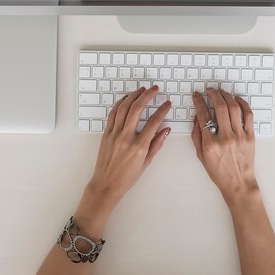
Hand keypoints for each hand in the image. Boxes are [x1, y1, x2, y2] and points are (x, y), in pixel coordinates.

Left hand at [88, 85, 171, 205]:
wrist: (107, 184)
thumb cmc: (127, 177)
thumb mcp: (146, 162)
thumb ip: (157, 144)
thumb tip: (166, 129)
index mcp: (139, 146)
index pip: (154, 122)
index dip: (162, 110)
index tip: (168, 103)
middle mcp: (126, 137)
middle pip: (137, 109)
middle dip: (147, 95)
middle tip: (155, 89)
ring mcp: (114, 134)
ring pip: (123, 108)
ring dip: (133, 96)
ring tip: (142, 90)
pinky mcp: (106, 134)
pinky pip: (113, 114)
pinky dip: (120, 103)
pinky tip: (126, 99)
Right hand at [191, 88, 257, 204]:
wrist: (238, 183)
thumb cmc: (218, 171)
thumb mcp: (200, 155)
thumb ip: (196, 135)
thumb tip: (197, 116)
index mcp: (210, 143)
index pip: (203, 115)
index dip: (198, 102)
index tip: (197, 95)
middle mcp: (225, 138)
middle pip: (220, 107)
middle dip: (213, 94)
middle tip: (210, 90)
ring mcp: (239, 136)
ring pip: (234, 108)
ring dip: (227, 96)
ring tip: (221, 92)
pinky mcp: (250, 136)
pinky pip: (248, 115)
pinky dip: (243, 104)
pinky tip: (236, 99)